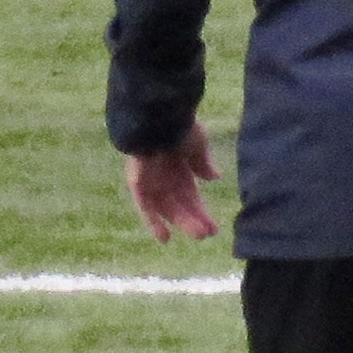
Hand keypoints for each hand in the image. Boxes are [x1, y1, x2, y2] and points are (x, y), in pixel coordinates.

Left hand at [122, 122, 218, 240]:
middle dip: (193, 220)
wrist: (158, 115)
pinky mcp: (137, 182)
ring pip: (166, 208)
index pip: (191, 196)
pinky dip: (153, 221)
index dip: (201, 212)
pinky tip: (165, 238)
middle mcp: (165, 177)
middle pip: (179, 205)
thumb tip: (214, 177)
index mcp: (180, 167)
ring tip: (199, 234)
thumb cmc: (180, 125)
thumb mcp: (198, 144)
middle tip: (206, 234)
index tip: (213, 228)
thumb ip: (203, 162)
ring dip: (181, 221)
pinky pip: (145, 206)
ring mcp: (150, 180)